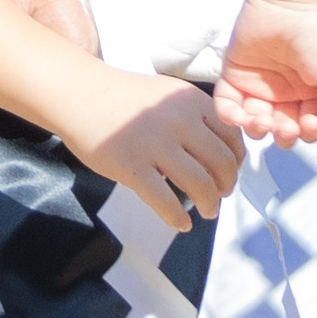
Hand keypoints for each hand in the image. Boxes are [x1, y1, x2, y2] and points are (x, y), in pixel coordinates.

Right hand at [67, 69, 246, 232]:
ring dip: (209, 204)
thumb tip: (220, 153)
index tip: (230, 173)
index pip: (231, 137)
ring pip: (199, 184)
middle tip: (220, 195)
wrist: (80, 94)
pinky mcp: (131, 166)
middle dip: (226, 186)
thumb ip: (194, 116)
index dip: (237, 161)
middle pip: (221, 164)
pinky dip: (177, 217)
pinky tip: (180, 223)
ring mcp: (155, 144)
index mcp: (191, 101)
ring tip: (207, 211)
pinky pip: (165, 200)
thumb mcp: (167, 95)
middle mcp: (179, 121)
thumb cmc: (124, 97)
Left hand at [217, 0, 316, 147]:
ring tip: (263, 121)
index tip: (310, 124)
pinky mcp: (234, 77)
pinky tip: (241, 116)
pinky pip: (227, 105)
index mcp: (309, 95)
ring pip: (253, 124)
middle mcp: (284, 95)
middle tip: (285, 126)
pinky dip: (230, 116)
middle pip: (280, 130)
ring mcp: (257, 87)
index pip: (307, 128)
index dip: (308, 134)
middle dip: (283, 135)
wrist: (288, 1)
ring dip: (257, 131)